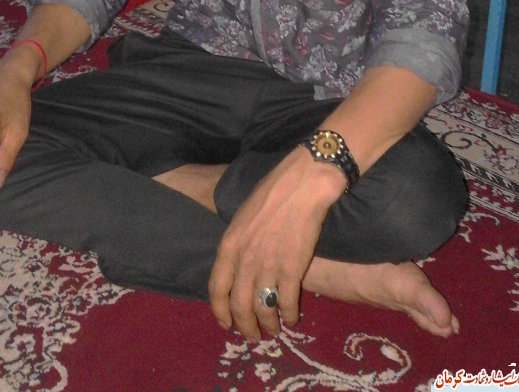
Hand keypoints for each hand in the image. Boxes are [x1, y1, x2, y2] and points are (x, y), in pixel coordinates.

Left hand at [208, 147, 344, 339]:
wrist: (302, 185)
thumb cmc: (272, 193)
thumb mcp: (241, 216)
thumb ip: (236, 243)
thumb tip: (235, 265)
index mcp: (229, 245)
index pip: (216, 289)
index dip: (220, 312)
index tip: (227, 324)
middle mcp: (244, 260)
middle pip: (239, 306)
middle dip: (245, 326)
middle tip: (253, 335)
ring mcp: (268, 266)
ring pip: (262, 309)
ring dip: (268, 325)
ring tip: (274, 329)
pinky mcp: (292, 269)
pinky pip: (286, 302)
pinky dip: (288, 315)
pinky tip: (292, 317)